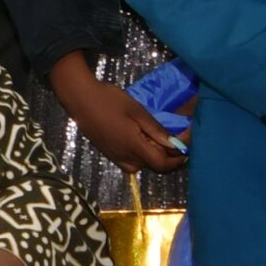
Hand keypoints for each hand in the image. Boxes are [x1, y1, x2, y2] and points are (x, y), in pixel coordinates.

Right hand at [48, 57, 183, 174]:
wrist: (80, 98)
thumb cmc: (109, 100)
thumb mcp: (136, 111)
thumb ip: (155, 130)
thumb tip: (175, 144)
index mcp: (133, 147)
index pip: (161, 165)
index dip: (177, 160)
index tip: (186, 148)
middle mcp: (125, 158)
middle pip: (153, 167)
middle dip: (168, 157)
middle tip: (176, 139)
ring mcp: (115, 157)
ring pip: (142, 166)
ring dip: (154, 157)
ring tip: (160, 140)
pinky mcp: (109, 154)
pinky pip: (131, 163)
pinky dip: (142, 156)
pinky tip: (143, 141)